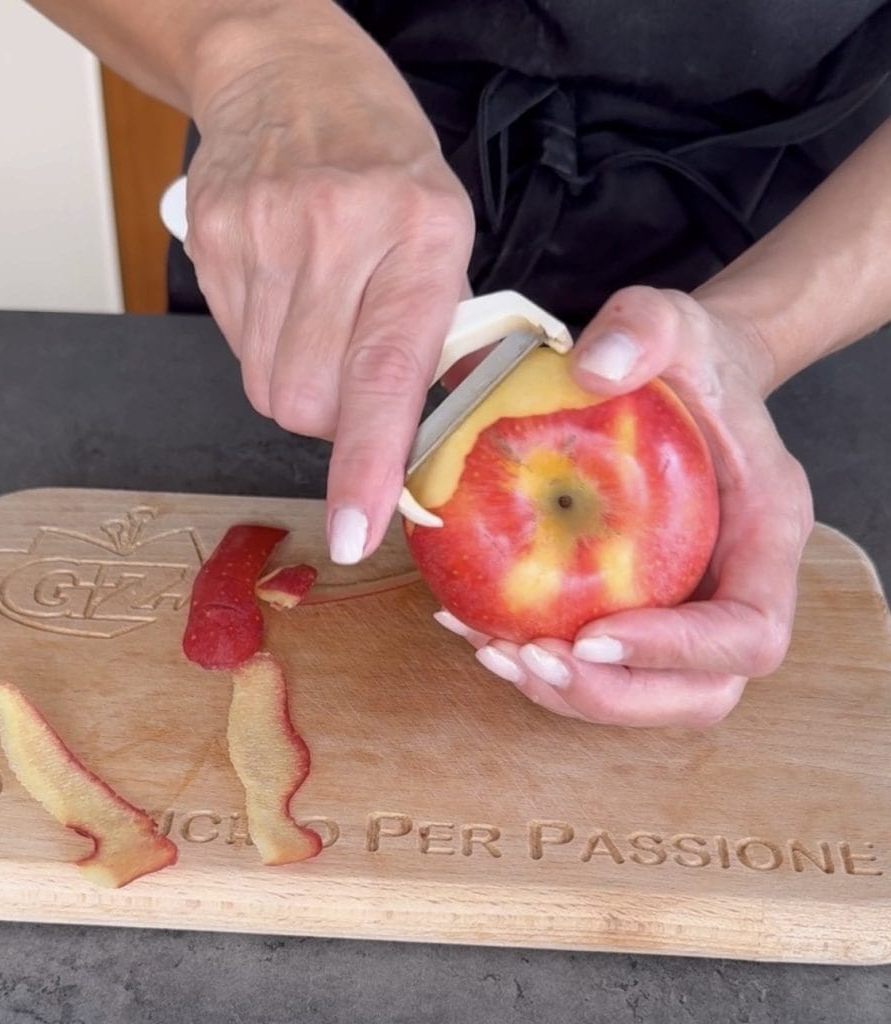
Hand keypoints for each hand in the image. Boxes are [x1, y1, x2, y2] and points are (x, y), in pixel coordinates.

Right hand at [182, 10, 473, 564]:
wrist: (285, 72)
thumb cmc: (382, 162)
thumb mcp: (440, 232)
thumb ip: (425, 335)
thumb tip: (396, 434)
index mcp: (421, 235)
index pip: (383, 377)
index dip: (366, 465)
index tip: (353, 530)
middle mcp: (338, 233)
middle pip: (307, 402)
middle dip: (329, 418)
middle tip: (348, 364)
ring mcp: (263, 233)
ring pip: (266, 386)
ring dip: (294, 379)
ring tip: (314, 310)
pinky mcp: (212, 238)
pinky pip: (232, 345)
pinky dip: (260, 341)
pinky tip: (280, 287)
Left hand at [437, 286, 813, 727]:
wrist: (687, 381)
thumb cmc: (692, 359)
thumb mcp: (672, 323)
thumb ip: (644, 328)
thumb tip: (590, 368)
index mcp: (764, 538)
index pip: (747, 635)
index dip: (676, 654)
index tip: (593, 636)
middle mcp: (732, 589)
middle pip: (698, 693)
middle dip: (611, 694)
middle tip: (528, 658)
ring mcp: (684, 608)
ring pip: (643, 694)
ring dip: (566, 693)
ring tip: (493, 652)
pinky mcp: (635, 608)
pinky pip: (598, 664)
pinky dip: (539, 664)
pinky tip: (473, 629)